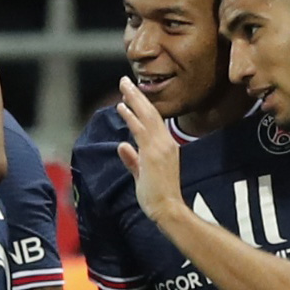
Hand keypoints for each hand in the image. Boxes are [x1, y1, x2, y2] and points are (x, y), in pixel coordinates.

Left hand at [115, 78, 184, 223]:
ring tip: (123, 85)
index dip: (141, 106)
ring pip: (147, 116)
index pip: (153, 121)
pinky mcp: (153, 154)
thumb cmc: (157, 196)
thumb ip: (133, 160)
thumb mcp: (142, 175)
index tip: (130, 95)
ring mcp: (160, 147)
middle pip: (151, 113)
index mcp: (166, 147)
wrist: (168, 209)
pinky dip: (131, 117)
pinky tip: (121, 107)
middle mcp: (166, 143)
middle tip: (125, 80)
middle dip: (137, 96)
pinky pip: (140, 130)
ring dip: (134, 100)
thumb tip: (122, 145)